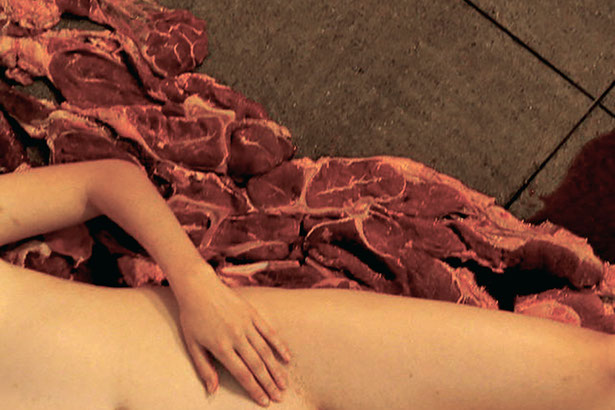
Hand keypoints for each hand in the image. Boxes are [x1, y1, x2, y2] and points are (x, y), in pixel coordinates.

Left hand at [174, 269, 291, 406]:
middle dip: (269, 384)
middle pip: (257, 365)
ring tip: (284, 383)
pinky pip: (269, 331)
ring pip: (265, 351)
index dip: (254, 389)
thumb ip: (204, 368)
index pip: (242, 374)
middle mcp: (236, 336)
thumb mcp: (192, 344)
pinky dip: (279, 345)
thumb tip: (212, 390)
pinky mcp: (252, 313)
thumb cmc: (192, 317)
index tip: (264, 401)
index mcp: (221, 347)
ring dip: (276, 369)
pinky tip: (287, 357)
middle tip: (279, 397)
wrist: (198, 287)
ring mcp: (246, 324)